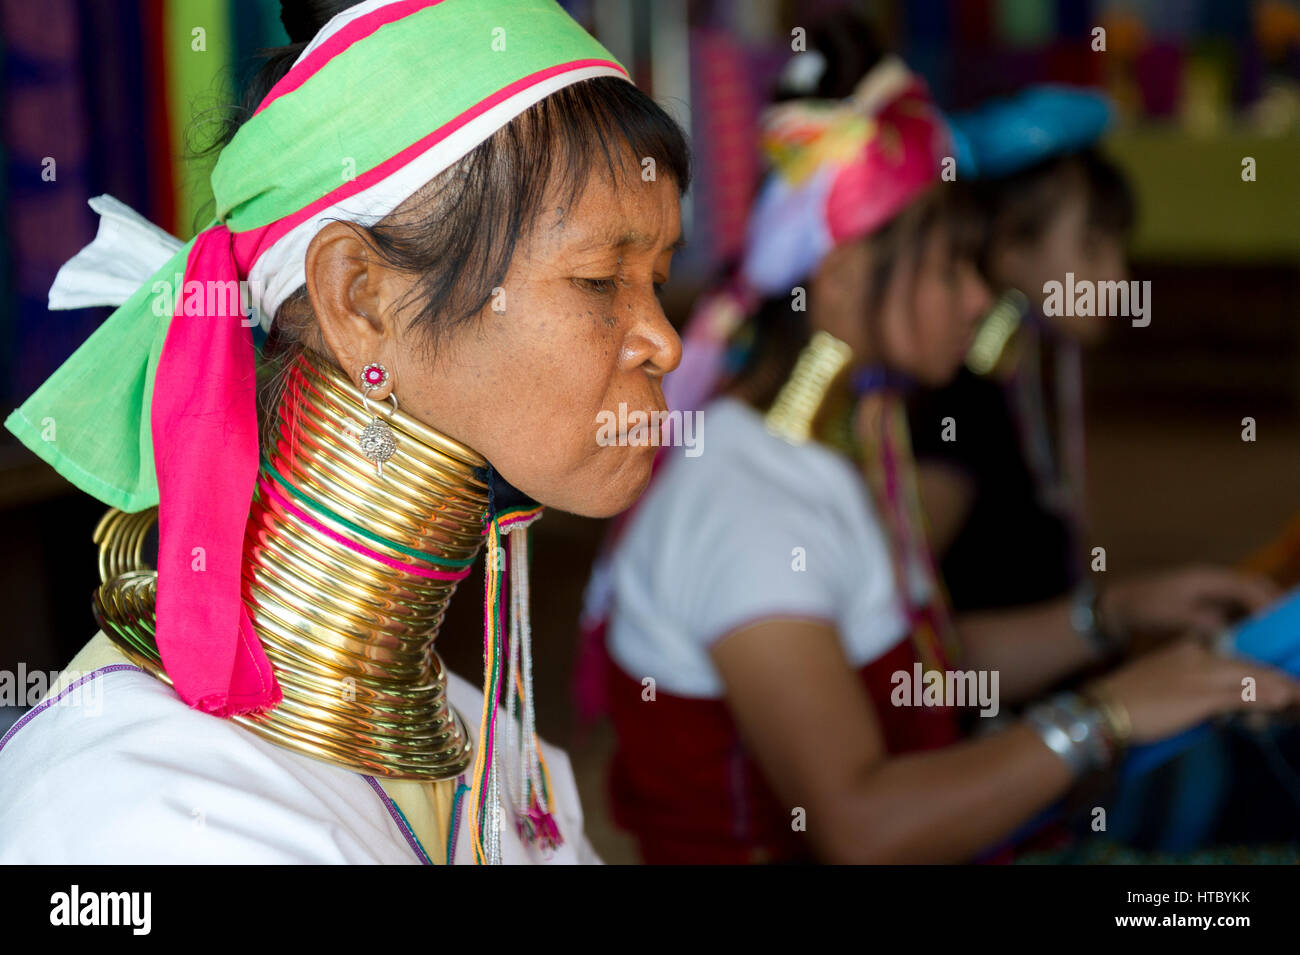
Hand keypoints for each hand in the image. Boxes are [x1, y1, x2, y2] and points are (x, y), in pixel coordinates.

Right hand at [1090, 640, 1299, 743]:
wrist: (1102, 710)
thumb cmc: (1129, 704)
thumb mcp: (1167, 693)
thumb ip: (1195, 697)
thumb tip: (1221, 713)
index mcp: (1185, 651)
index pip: (1233, 658)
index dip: (1259, 672)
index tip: (1278, 683)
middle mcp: (1196, 656)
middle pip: (1247, 666)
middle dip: (1275, 680)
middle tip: (1295, 692)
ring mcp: (1200, 674)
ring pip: (1250, 677)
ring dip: (1279, 689)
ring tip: (1297, 696)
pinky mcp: (1201, 695)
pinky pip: (1242, 694)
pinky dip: (1266, 696)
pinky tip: (1285, 699)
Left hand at [1100, 565, 1279, 643]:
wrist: (1118, 603)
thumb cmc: (1144, 606)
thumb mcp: (1174, 616)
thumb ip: (1204, 622)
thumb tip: (1232, 633)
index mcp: (1207, 577)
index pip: (1249, 587)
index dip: (1267, 605)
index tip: (1279, 628)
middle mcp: (1212, 578)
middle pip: (1253, 586)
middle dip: (1273, 605)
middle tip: (1287, 632)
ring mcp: (1208, 587)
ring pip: (1246, 594)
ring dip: (1263, 610)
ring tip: (1277, 635)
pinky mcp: (1204, 599)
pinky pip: (1234, 604)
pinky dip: (1248, 616)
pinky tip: (1254, 636)